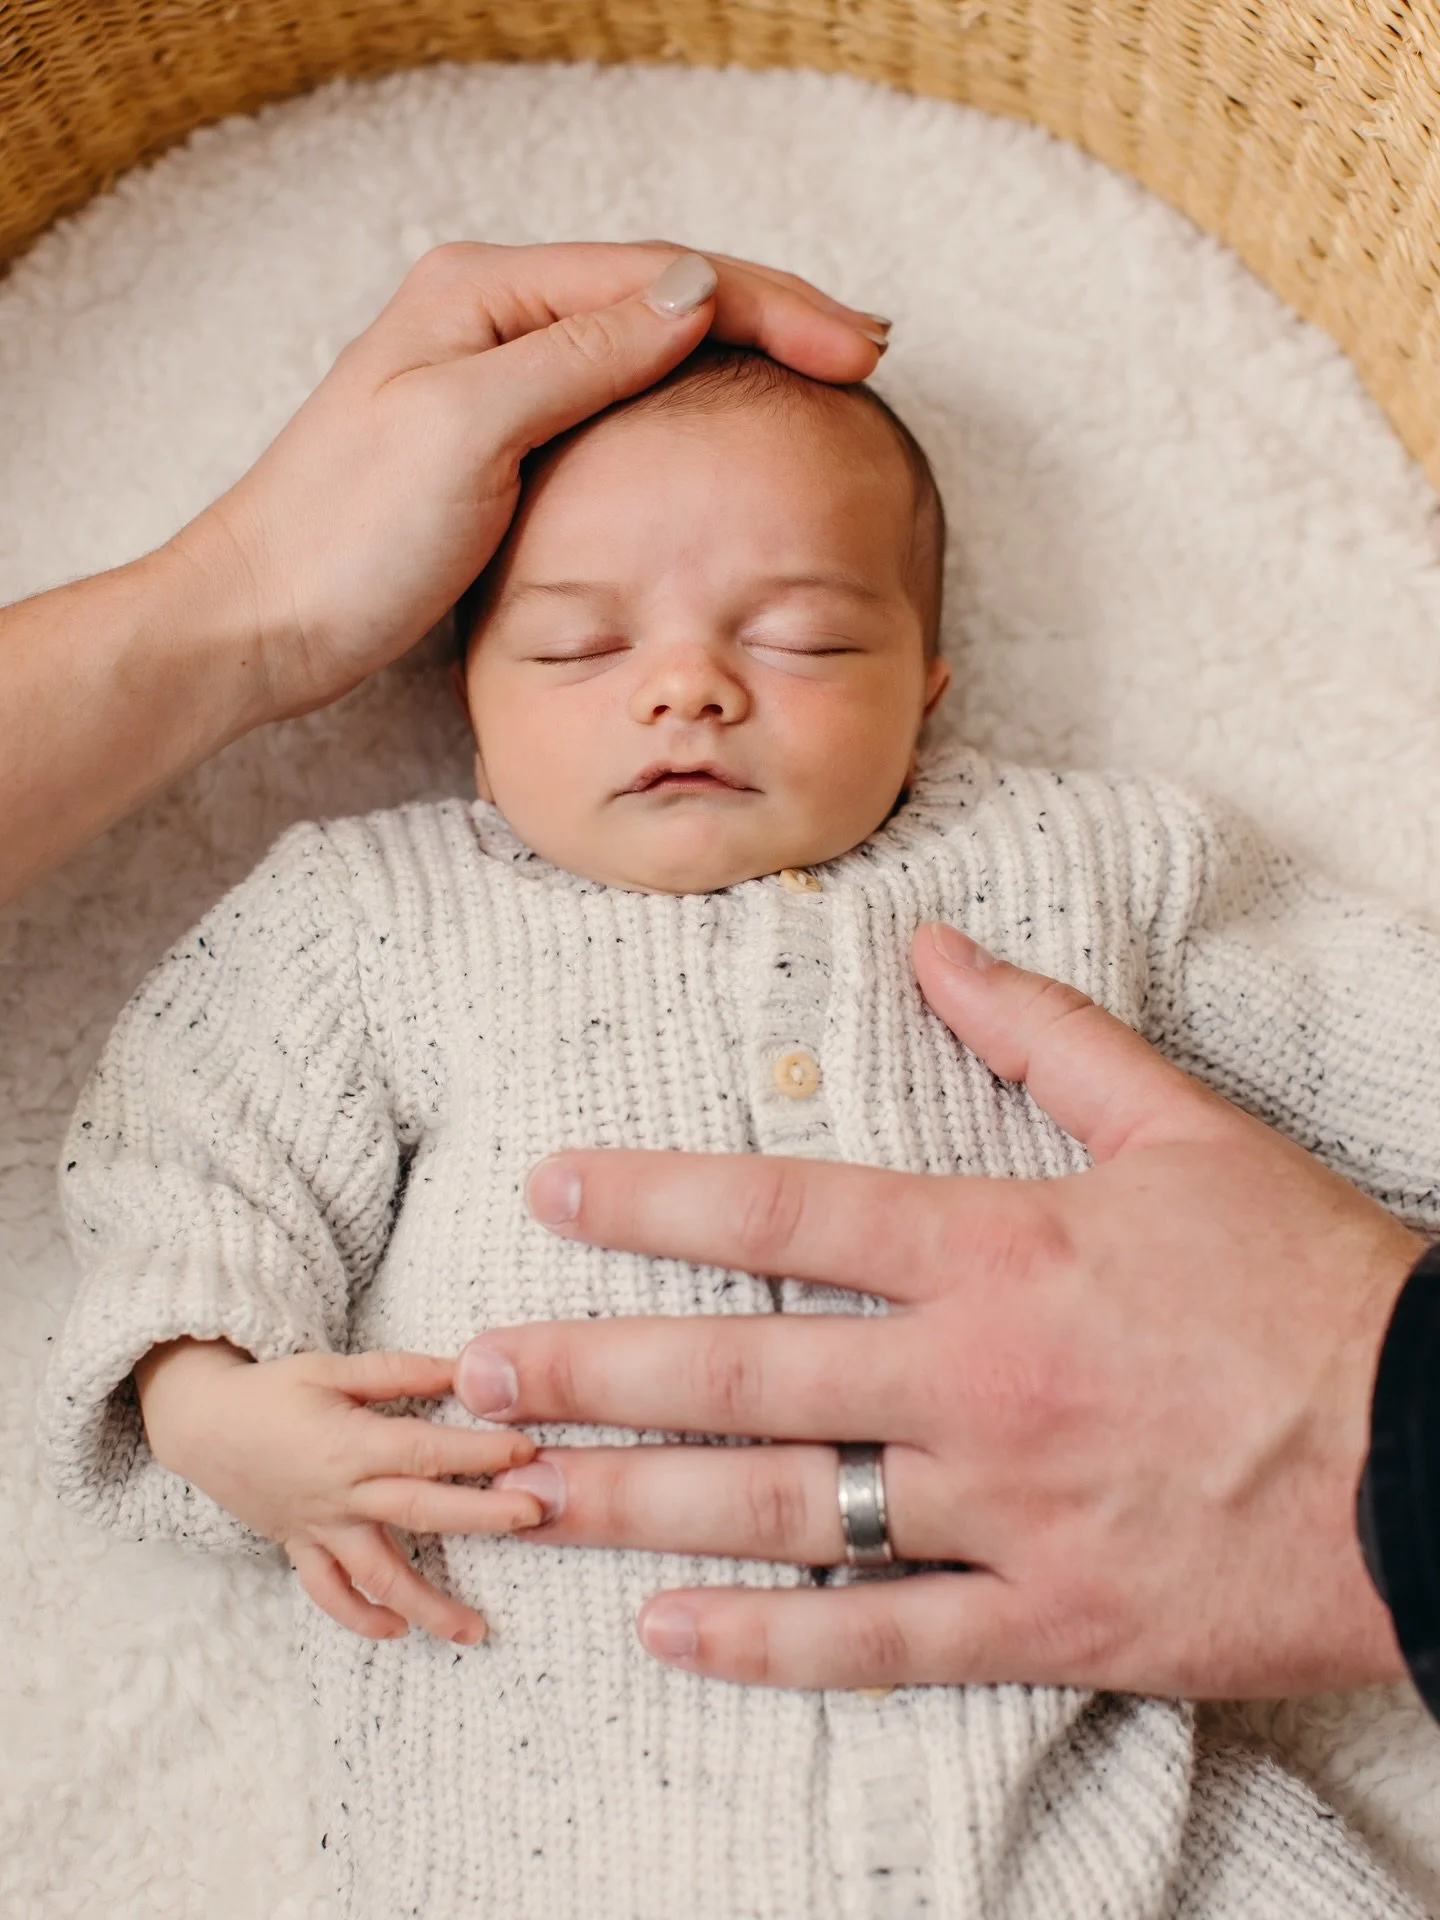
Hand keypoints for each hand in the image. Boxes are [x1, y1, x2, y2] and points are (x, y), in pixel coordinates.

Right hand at [137, 1339, 542, 1642]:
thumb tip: (463, 1368)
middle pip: (418, 1512)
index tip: (527, 1452)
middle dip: (481, 1518)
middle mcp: (338, 1494)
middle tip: (534, 1518)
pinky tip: (398, 1630)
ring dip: (426, 1605)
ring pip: (377, 1575)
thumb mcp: (332, 1368)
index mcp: (349, 1444)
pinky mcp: (301, 1548)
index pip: (425, 1451)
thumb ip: (398, 1372)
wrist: (200, 1426)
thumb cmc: (272, 1391)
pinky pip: (330, 1593)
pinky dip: (361, 1616)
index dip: (478, 1453)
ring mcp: (319, 1528)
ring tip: (473, 1631)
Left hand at [170, 241, 886, 725]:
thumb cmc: (345, 534)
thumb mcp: (467, 429)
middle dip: (771, 318)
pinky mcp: (499, 440)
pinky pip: (617, 399)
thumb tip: (694, 293)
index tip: (855, 350)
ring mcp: (497, 377)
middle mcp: (495, 316)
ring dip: (739, 355)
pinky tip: (728, 425)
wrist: (264, 622)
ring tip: (824, 377)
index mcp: (486, 292)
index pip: (661, 277)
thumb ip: (580, 355)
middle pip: (663, 295)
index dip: (769, 307)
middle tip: (866, 352)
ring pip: (646, 345)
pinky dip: (688, 403)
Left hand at [454, 925, 1418, 1697]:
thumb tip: (932, 947)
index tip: (551, 1191)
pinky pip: (881, 1642)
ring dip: (637, 1502)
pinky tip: (667, 1634)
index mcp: (1002, 1249)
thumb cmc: (1306, 1284)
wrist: (1439, 1454)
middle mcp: (976, 1379)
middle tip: (473, 1375)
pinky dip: (769, 1647)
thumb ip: (1043, 1033)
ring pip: (782, 1510)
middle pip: (746, 1369)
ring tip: (520, 1495)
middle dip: (595, 1369)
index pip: (789, 1208)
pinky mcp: (1047, 1620)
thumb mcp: (1183, 1129)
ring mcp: (1004, 1509)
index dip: (655, 1197)